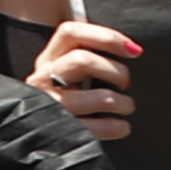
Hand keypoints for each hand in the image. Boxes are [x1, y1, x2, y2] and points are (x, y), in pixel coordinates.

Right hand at [23, 15, 139, 140]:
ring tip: (127, 106)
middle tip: (126, 82)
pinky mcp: (61, 131)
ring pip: (99, 97)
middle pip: (82, 60)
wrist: (37, 136)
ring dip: (122, 102)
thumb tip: (132, 49)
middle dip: (115, 71)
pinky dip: (117, 127)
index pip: (70, 33)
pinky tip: (121, 126)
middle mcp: (44, 78)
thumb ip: (88, 55)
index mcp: (48, 59)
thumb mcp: (67, 72)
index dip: (106, 36)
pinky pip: (97, 127)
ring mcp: (51, 105)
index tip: (134, 50)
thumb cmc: (67, 97)